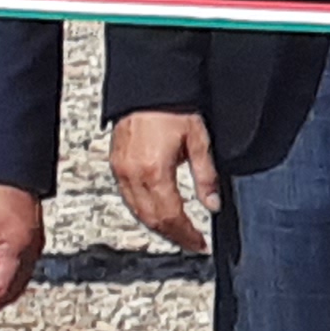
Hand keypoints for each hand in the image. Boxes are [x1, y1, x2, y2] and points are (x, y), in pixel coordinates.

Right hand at [108, 109, 223, 253]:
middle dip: (173, 235)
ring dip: (158, 227)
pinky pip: (128, 199)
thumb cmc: (173, 108)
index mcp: (155, 172)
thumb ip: (206, 177)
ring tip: (178, 232)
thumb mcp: (199, 142)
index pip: (171, 216)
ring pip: (137, 212)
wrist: (149, 86)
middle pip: (152, 220)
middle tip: (191, 243)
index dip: (186, 234)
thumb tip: (214, 205)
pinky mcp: (116, 165)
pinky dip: (144, 211)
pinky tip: (158, 213)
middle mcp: (133, 175)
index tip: (199, 244)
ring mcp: (121, 171)